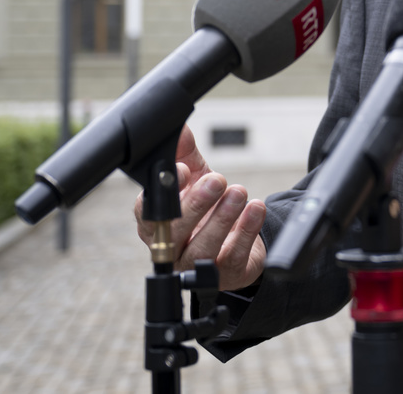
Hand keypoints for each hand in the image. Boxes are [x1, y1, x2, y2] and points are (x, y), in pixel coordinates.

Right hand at [133, 125, 266, 291]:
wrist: (238, 239)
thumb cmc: (207, 208)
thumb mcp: (196, 178)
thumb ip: (185, 154)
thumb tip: (180, 127)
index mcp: (155, 225)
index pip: (148, 212)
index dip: (164, 194)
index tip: (183, 172)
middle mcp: (170, 249)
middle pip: (174, 232)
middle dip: (196, 204)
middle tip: (218, 180)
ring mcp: (196, 267)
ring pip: (203, 249)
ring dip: (222, 219)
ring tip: (239, 193)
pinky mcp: (226, 276)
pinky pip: (233, 257)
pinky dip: (246, 231)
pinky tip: (255, 209)